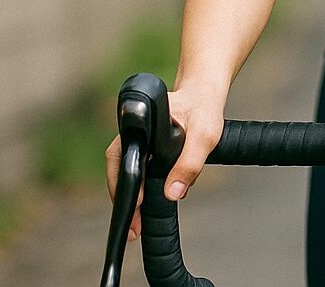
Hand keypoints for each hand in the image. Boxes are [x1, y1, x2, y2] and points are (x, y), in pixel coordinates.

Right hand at [105, 84, 226, 240]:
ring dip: (134, 197)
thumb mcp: (204, 135)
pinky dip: (144, 189)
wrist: (205, 96)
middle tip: (134, 228)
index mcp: (140, 125)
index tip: (135, 206)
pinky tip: (150, 204)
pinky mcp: (147, 151)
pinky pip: (140, 172)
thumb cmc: (203, 109)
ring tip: (138, 224)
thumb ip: (189, 163)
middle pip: (121, 171)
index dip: (124, 186)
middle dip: (127, 200)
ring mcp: (139, 142)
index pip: (120, 160)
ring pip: (130, 174)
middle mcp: (133, 134)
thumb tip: (172, 194)